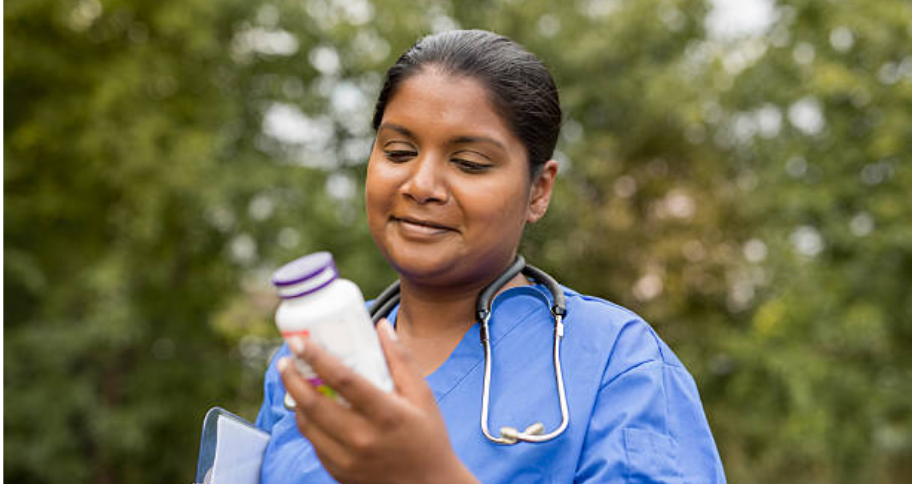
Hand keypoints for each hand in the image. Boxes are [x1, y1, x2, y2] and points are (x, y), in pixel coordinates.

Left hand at [278, 319, 479, 483]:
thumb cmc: (428, 437)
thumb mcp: (422, 395)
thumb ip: (401, 359)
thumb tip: (380, 326)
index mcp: (387, 415)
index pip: (344, 381)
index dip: (317, 358)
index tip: (299, 340)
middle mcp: (363, 439)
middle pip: (315, 404)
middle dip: (293, 378)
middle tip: (285, 359)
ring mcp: (348, 460)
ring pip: (308, 425)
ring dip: (295, 399)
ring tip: (292, 379)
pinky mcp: (339, 472)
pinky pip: (314, 443)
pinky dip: (307, 421)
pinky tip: (308, 406)